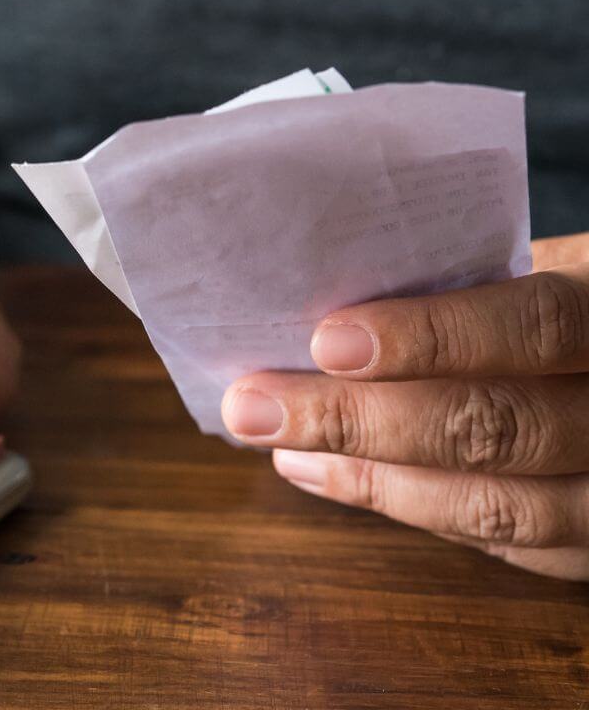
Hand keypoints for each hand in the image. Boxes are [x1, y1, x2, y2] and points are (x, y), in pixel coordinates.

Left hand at [222, 232, 588, 579]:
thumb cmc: (575, 304)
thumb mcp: (549, 269)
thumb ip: (468, 287)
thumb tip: (330, 303)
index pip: (538, 326)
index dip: (434, 337)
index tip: (327, 342)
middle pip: (498, 429)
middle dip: (360, 421)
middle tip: (256, 405)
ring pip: (496, 505)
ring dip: (367, 476)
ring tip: (277, 442)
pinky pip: (500, 544)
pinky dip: (401, 505)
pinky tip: (326, 474)